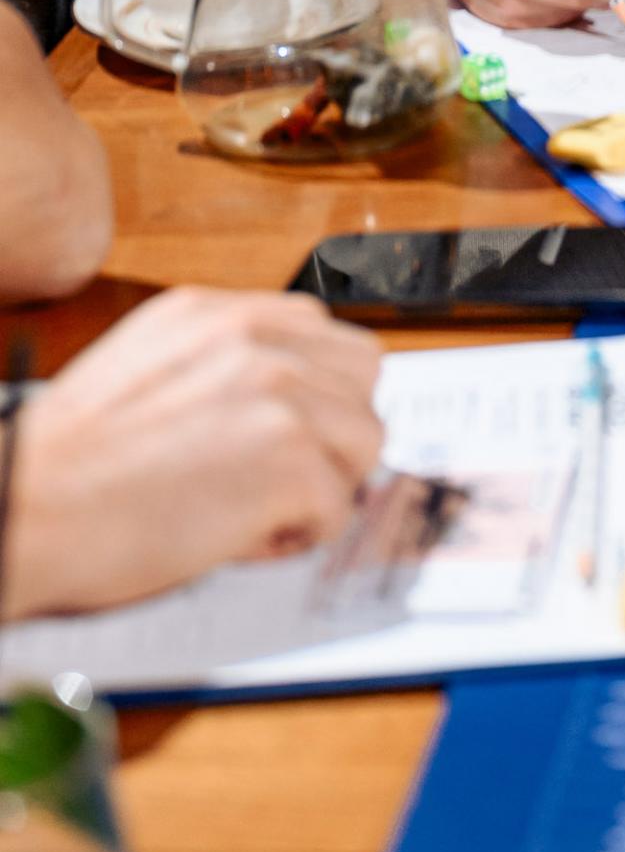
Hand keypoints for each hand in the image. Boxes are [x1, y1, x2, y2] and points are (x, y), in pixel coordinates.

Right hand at [6, 288, 384, 619]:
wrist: (28, 509)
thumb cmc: (66, 468)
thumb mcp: (144, 372)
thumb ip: (218, 368)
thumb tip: (278, 405)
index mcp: (216, 313)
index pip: (323, 334)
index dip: (315, 395)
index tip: (288, 433)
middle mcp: (256, 338)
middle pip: (362, 380)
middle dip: (333, 434)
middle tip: (281, 478)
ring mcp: (281, 393)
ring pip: (364, 442)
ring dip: (321, 486)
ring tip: (253, 509)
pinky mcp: (292, 457)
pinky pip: (338, 509)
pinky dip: (297, 537)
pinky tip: (239, 538)